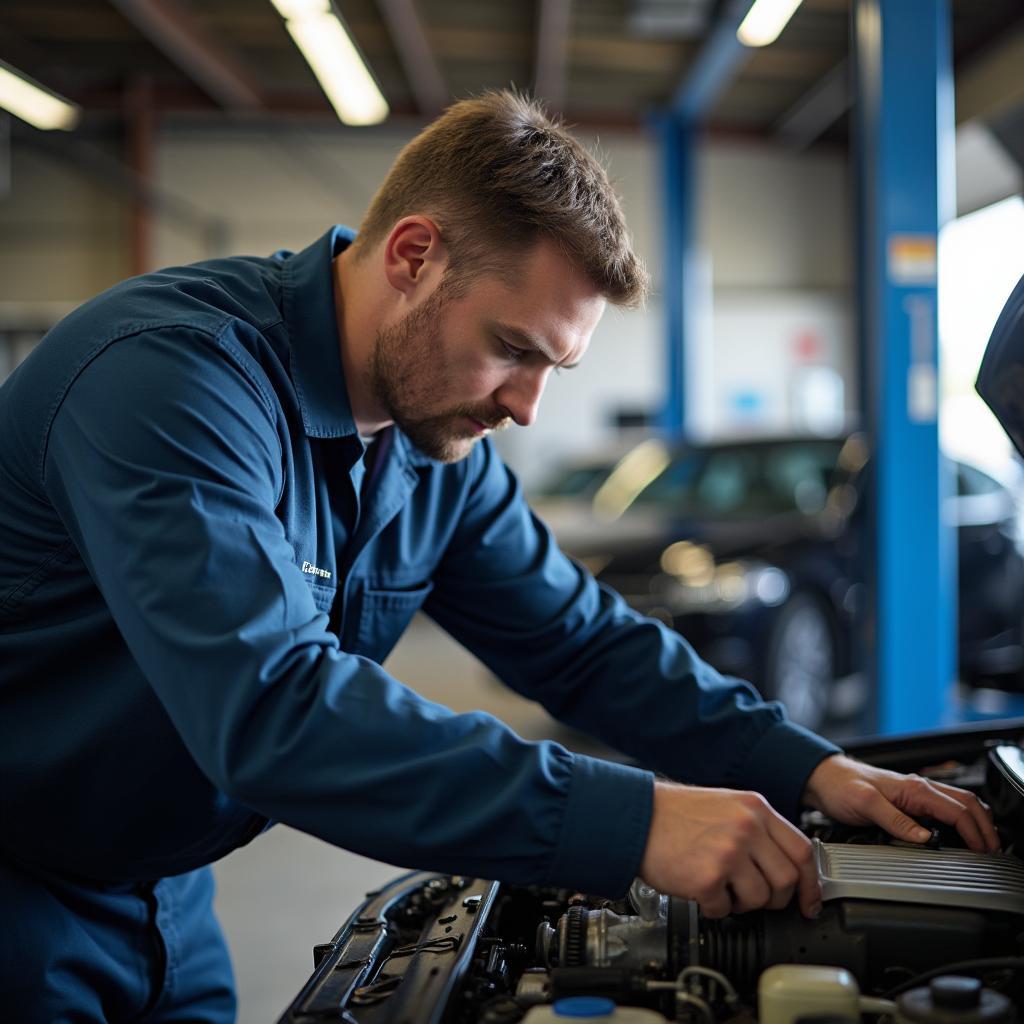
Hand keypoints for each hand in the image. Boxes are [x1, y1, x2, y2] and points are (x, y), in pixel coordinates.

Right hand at [640, 781, 820, 919]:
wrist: (636, 816)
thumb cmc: (675, 814)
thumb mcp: (726, 806)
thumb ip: (758, 829)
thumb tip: (785, 865)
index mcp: (755, 808)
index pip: (802, 851)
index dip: (810, 883)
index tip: (809, 902)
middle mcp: (746, 827)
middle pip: (786, 880)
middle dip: (774, 898)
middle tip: (754, 897)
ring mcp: (729, 851)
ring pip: (760, 899)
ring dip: (741, 903)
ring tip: (720, 888)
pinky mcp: (708, 876)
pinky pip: (725, 909)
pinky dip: (713, 907)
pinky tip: (700, 889)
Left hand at [802, 754, 999, 852]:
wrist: (823, 777)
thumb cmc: (841, 786)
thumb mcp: (865, 804)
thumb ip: (895, 820)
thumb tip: (924, 838)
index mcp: (914, 788)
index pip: (957, 811)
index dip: (975, 832)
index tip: (983, 851)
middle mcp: (919, 788)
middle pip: (967, 804)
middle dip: (985, 826)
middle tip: (993, 850)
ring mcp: (915, 793)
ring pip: (958, 803)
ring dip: (976, 821)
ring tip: (984, 844)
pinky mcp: (909, 800)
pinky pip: (944, 807)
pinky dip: (961, 819)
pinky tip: (961, 832)